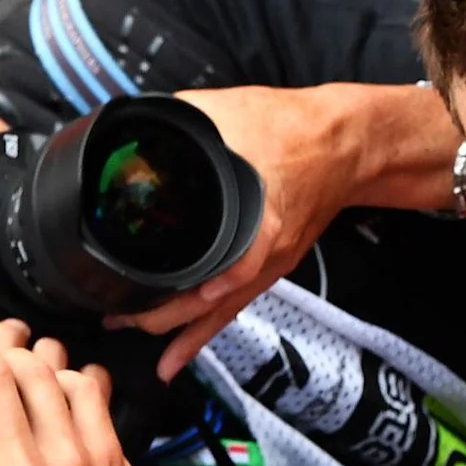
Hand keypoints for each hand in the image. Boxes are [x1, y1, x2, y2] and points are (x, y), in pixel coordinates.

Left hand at [111, 84, 410, 380]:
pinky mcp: (270, 264)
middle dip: (160, 316)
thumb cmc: (299, 129)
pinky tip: (178, 354)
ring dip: (178, 330)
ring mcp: (267, 264)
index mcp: (257, 217)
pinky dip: (203, 332)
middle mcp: (262, 252)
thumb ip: (184, 117)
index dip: (185, 291)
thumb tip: (138, 121)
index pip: (223, 270)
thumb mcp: (234, 111)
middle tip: (116, 317)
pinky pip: (232, 306)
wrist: (348, 143)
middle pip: (209, 303)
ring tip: (137, 338)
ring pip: (218, 312)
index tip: (144, 300)